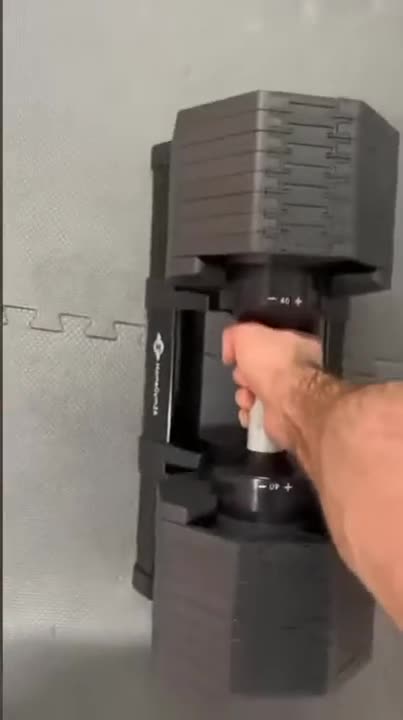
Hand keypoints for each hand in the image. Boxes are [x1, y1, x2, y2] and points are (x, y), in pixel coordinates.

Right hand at [222, 323, 321, 449]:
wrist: (288, 402)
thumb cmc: (279, 367)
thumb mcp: (246, 333)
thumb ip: (235, 334)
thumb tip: (229, 345)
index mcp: (294, 345)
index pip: (265, 344)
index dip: (247, 349)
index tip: (239, 352)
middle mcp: (295, 371)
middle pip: (256, 371)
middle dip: (243, 376)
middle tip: (245, 376)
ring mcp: (288, 395)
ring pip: (254, 394)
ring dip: (244, 396)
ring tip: (249, 396)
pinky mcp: (281, 416)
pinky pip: (256, 415)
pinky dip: (249, 414)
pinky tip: (253, 409)